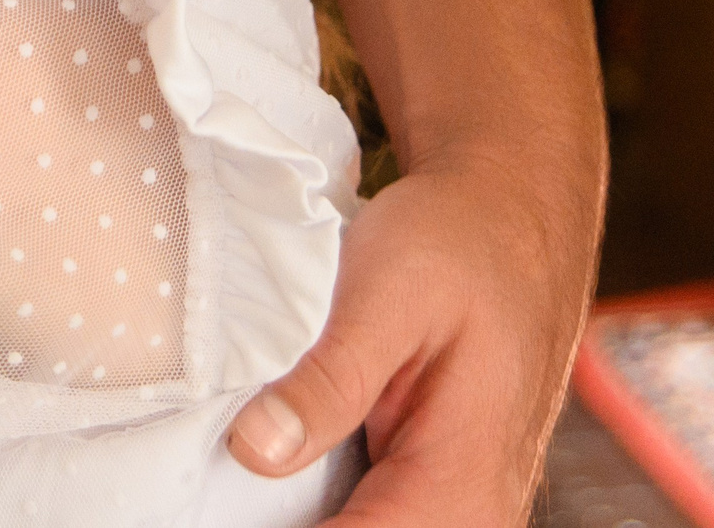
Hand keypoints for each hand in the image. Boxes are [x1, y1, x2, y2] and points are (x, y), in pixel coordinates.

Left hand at [225, 149, 596, 524]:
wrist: (512, 216)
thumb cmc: (459, 245)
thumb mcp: (388, 296)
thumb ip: (329, 381)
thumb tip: (256, 452)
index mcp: (460, 485)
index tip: (205, 505)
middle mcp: (468, 513)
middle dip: (273, 516)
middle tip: (201, 486)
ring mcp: (450, 501)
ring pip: (355, 524)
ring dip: (290, 508)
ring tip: (220, 477)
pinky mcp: (427, 480)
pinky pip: (362, 508)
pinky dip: (307, 495)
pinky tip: (258, 463)